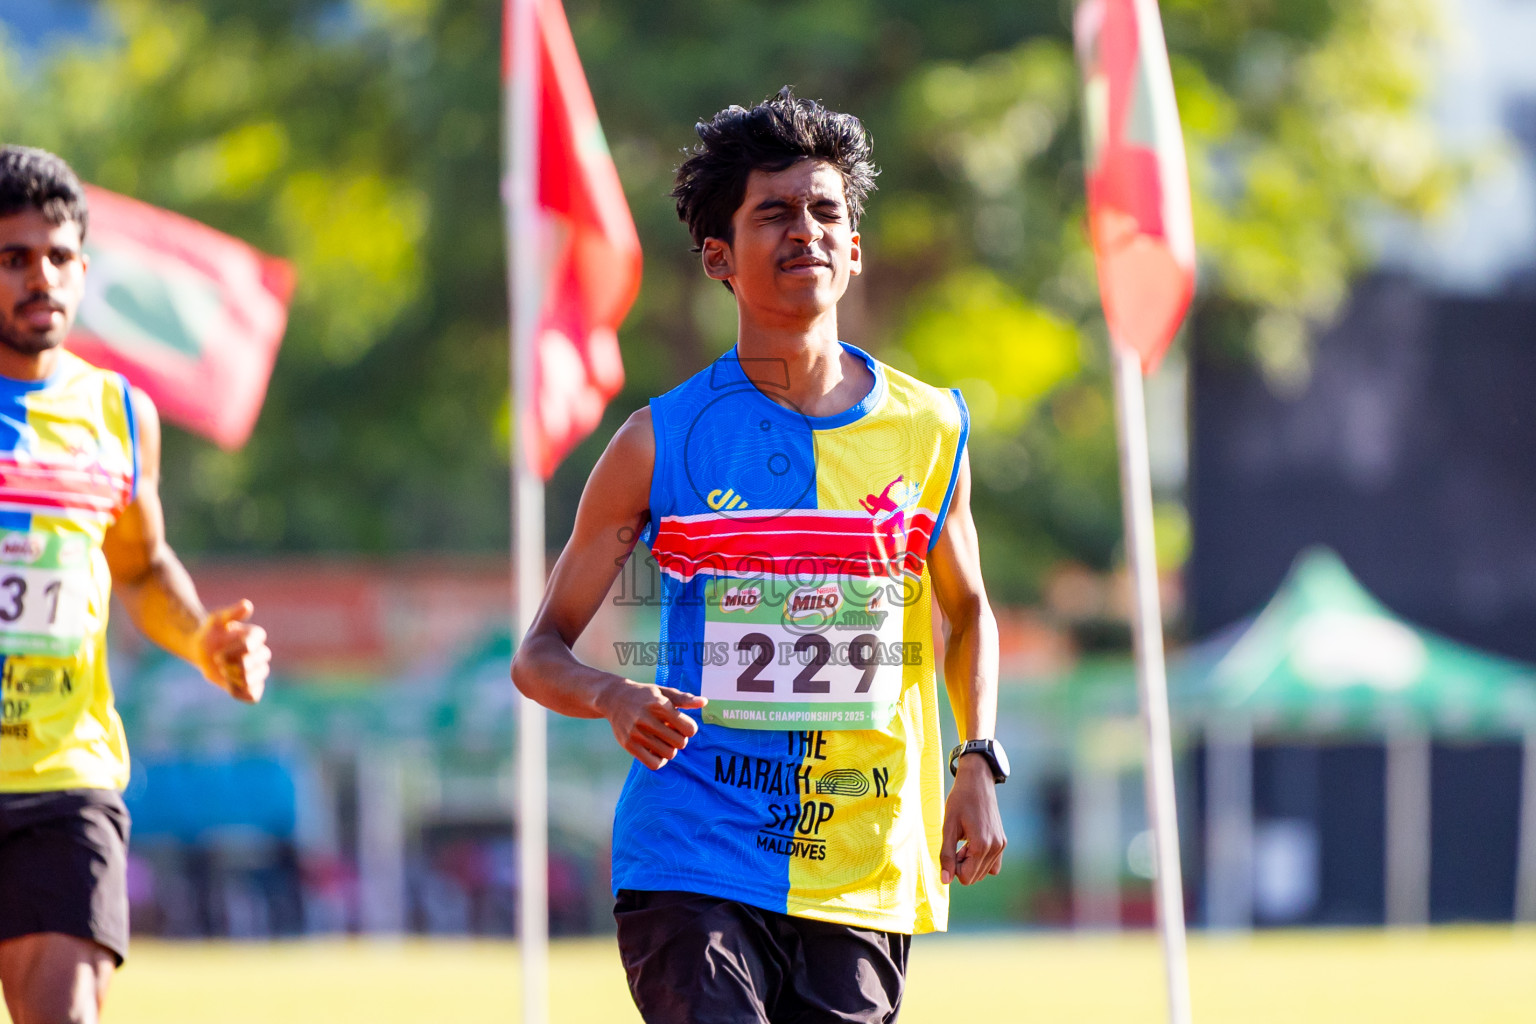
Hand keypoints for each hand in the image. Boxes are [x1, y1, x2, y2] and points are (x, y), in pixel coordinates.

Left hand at [194, 599, 269, 702]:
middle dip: (233, 666)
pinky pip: (253, 696)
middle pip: (254, 665)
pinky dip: (239, 693)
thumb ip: (231, 613)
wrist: (203, 649)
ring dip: (234, 679)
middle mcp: (261, 654)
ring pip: (254, 680)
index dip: (233, 653)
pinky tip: (227, 685)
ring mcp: (258, 670)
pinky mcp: (252, 686)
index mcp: (256, 637)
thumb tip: (247, 605)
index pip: (251, 647)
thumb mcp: (216, 620)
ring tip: (224, 673)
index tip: (218, 655)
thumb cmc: (211, 632)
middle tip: (219, 662)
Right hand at [598, 679, 707, 768]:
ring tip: (663, 739)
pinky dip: (660, 760)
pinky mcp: (629, 744)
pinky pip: (653, 763)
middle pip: (680, 743)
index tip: (682, 724)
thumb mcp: (664, 692)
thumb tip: (704, 702)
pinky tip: (656, 750)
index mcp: (660, 705)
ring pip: (668, 754)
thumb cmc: (645, 695)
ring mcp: (637, 733)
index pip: (690, 729)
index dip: (690, 728)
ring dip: (670, 749)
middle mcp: (647, 719)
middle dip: (680, 739)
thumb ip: (685, 699)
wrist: (614, 698)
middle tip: (672, 732)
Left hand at [940, 754, 1005, 884]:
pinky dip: (981, 860)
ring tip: (964, 842)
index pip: (966, 877)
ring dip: (970, 862)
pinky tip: (972, 844)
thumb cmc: (959, 801)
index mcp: (982, 845)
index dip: (954, 868)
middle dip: (962, 866)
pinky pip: (993, 864)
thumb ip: (946, 855)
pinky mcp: (1002, 841)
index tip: (950, 850)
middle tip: (956, 844)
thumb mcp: (948, 827)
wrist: (977, 781)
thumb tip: (945, 881)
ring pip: (984, 872)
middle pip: (975, 877)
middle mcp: (995, 848)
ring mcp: (1001, 845)